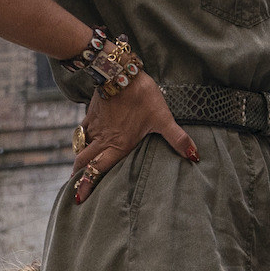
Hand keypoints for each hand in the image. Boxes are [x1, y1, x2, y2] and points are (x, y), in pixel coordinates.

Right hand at [70, 76, 196, 205]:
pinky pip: (82, 132)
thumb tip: (195, 156)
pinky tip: (84, 141)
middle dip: (78, 176)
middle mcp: (103, 139)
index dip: (87, 185)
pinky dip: (81, 140)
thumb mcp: (163, 119)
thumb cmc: (142, 97)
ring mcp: (95, 126)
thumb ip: (177, 138)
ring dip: (79, 159)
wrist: (120, 72)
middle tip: (75, 187)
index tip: (79, 198)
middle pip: (83, 162)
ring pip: (81, 147)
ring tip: (79, 168)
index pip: (97, 170)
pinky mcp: (91, 114)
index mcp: (118, 145)